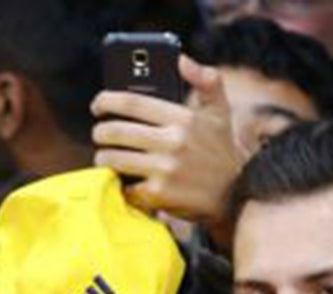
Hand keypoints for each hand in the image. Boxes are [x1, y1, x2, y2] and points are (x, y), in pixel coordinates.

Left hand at [91, 59, 244, 233]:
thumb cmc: (221, 150)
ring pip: (114, 159)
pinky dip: (120, 185)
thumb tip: (181, 59)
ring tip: (106, 157)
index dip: (107, 101)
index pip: (132, 103)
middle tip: (99, 135)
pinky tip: (123, 181)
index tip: (97, 105)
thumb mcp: (220, 111)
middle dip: (101, 133)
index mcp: (183, 118)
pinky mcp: (158, 195)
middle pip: (116, 131)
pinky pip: (125, 187)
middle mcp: (172, 142)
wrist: (234, 195)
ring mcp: (164, 170)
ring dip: (103, 158)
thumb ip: (206, 80)